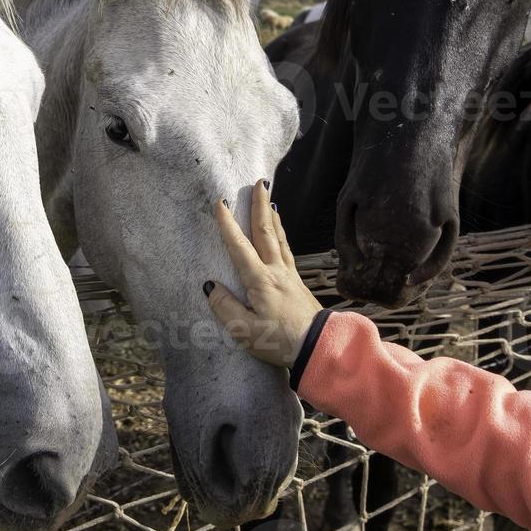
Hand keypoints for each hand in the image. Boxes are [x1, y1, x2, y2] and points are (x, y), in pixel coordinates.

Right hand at [205, 178, 320, 368]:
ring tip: (269, 200)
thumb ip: (225, 307)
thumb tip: (210, 287)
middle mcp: (276, 272)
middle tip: (259, 183)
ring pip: (279, 239)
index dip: (228, 225)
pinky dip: (282, 236)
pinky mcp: (298, 284)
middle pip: (266, 232)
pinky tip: (281, 235)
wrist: (320, 347)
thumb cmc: (280, 341)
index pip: (239, 247)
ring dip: (272, 217)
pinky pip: (287, 251)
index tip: (221, 202)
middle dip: (260, 206)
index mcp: (260, 281)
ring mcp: (289, 276)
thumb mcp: (245, 331)